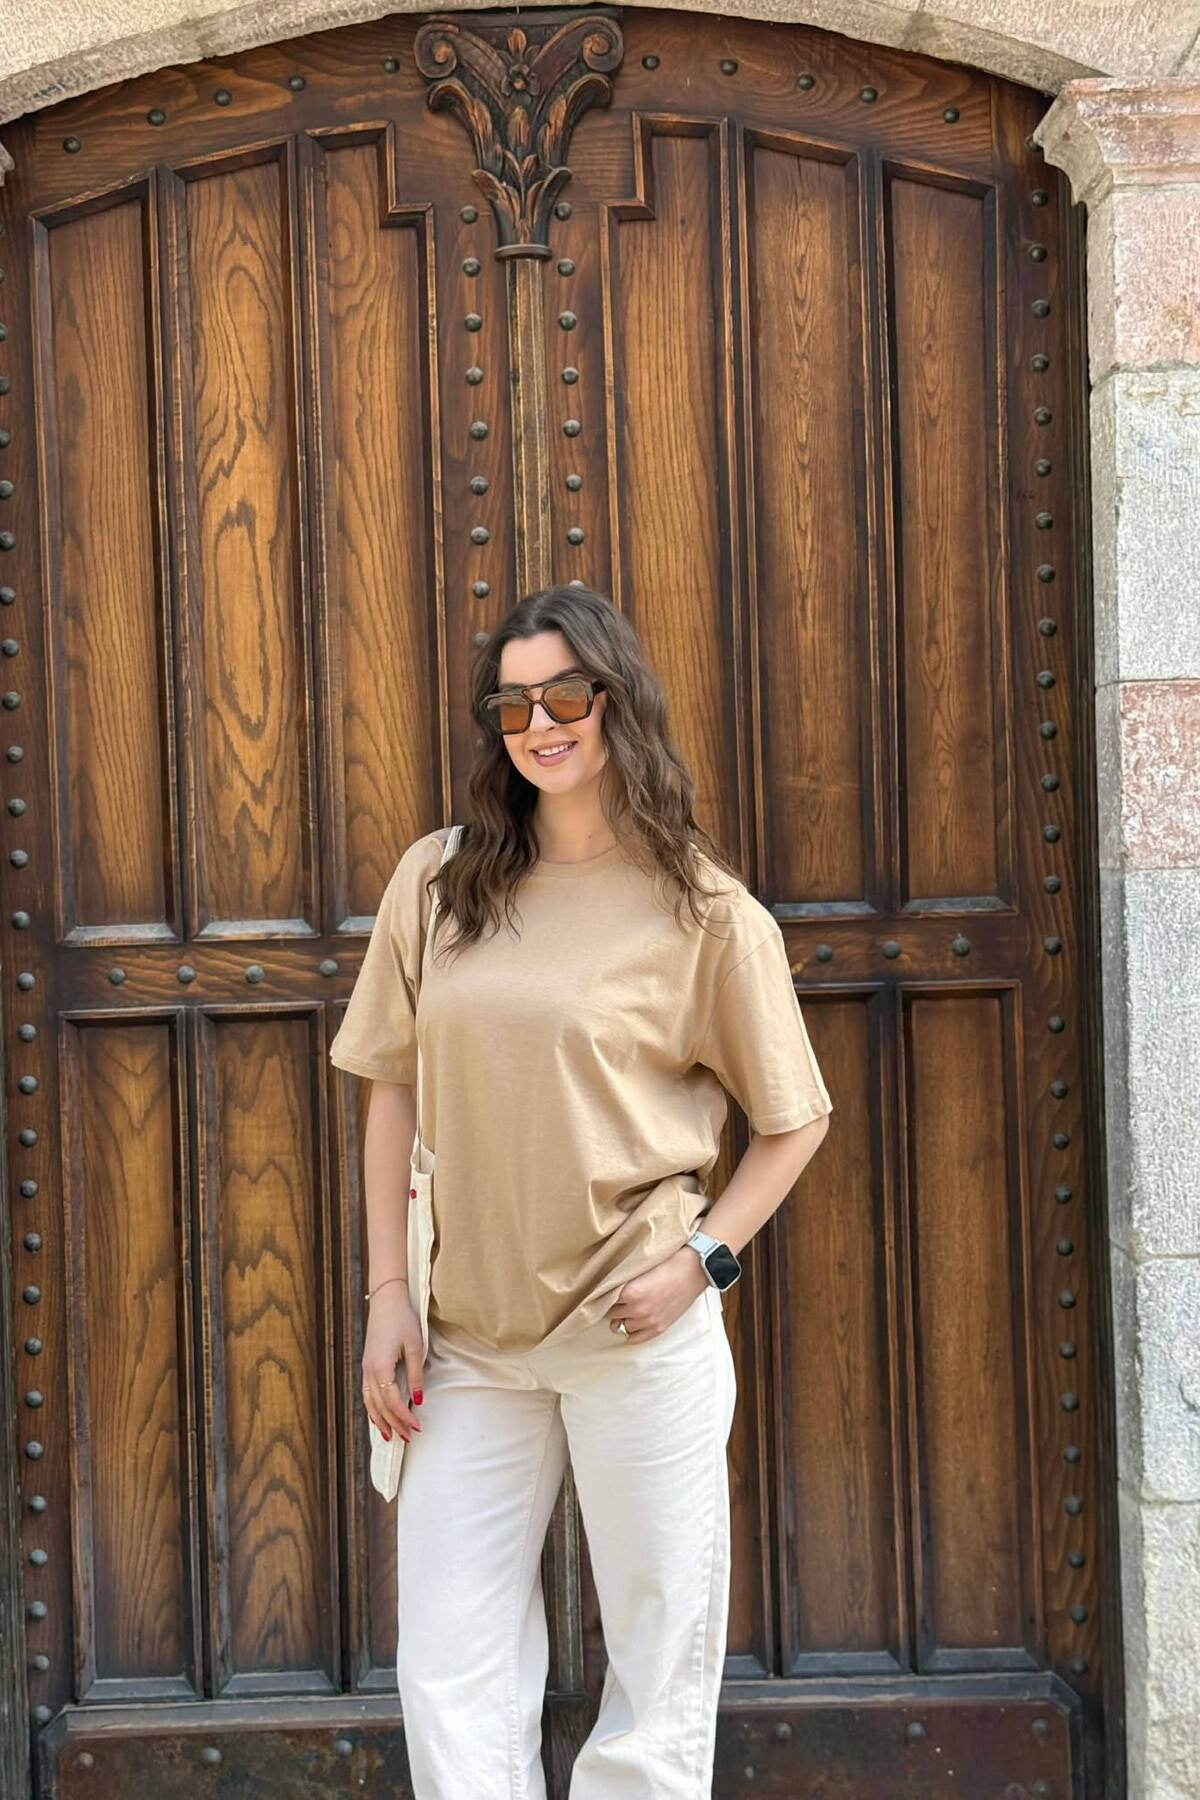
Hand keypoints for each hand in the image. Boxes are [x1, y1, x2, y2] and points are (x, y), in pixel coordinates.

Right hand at [362, 1286, 424, 1442]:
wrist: (386, 1302)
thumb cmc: (402, 1320)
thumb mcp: (415, 1346)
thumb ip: (416, 1374)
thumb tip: (419, 1399)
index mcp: (380, 1367)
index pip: (392, 1401)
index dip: (404, 1416)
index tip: (417, 1427)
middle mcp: (369, 1371)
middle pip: (379, 1406)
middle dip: (394, 1424)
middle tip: (408, 1438)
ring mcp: (365, 1369)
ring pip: (369, 1403)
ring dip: (380, 1420)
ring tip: (390, 1436)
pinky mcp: (366, 1366)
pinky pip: (366, 1394)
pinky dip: (372, 1409)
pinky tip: (379, 1416)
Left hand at [608, 1245, 708, 1342]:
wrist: (694, 1269)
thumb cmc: (668, 1262)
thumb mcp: (640, 1267)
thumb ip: (623, 1279)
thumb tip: (607, 1286)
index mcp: (630, 1292)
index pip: (604, 1300)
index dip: (603, 1294)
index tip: (603, 1291)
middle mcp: (637, 1310)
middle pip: (611, 1314)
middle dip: (613, 1306)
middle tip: (617, 1297)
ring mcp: (648, 1321)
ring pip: (622, 1326)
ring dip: (622, 1318)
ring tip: (626, 1308)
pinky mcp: (658, 1328)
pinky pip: (635, 1338)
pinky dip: (630, 1332)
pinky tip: (631, 1323)